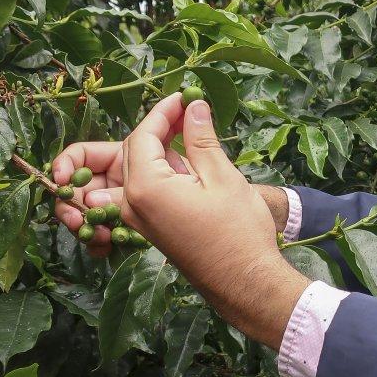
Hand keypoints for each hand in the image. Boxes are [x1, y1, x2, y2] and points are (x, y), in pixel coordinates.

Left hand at [118, 95, 308, 349]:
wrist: (244, 280)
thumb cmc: (238, 230)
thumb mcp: (222, 176)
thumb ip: (201, 139)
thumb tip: (193, 107)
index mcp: (146, 188)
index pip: (143, 136)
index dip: (163, 112)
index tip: (184, 96)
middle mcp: (132, 204)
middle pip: (133, 152)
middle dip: (158, 127)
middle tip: (188, 110)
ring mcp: (138, 220)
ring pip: (136, 171)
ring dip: (158, 149)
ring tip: (189, 132)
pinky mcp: (150, 229)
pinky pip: (143, 191)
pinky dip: (159, 171)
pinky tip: (186, 163)